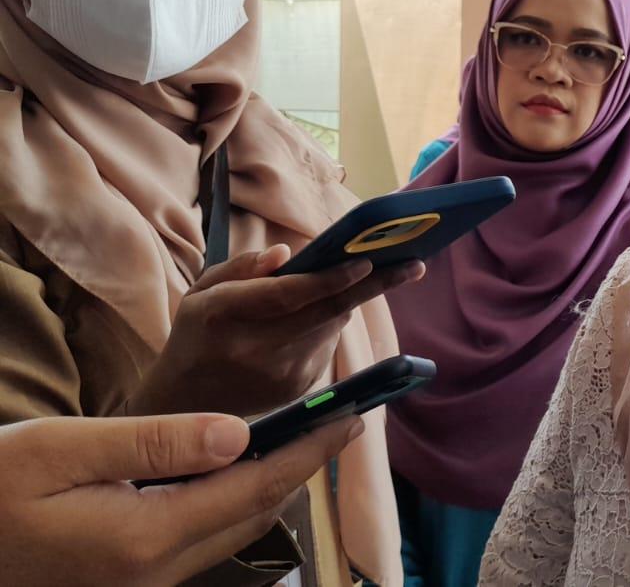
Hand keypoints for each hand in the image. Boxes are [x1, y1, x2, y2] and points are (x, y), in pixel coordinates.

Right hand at [0, 413, 360, 586]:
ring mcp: (144, 583)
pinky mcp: (129, 579)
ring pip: (233, 530)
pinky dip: (234, 499)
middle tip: (338, 416)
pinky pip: (203, 539)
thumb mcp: (62, 451)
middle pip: (255, 513)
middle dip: (302, 464)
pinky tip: (236, 464)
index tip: (350, 412)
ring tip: (302, 432)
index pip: (255, 487)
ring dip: (272, 482)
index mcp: (146, 536)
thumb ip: (155, 443)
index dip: (309, 448)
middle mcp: (156, 571)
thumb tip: (240, 432)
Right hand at [128, 246, 423, 416]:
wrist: (186, 404)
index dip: (330, 278)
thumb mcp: (201, 293)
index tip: (367, 261)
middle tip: (414, 264)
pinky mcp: (298, 389)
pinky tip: (325, 313)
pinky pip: (328, 345)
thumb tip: (285, 254)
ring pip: (333, 326)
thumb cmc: (197, 334)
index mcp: (224, 315)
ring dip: (352, 299)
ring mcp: (281, 374)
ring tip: (375, 274)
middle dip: (375, 285)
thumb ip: (242, 269)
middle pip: (327, 311)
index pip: (287, 296)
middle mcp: (255, 348)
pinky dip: (333, 323)